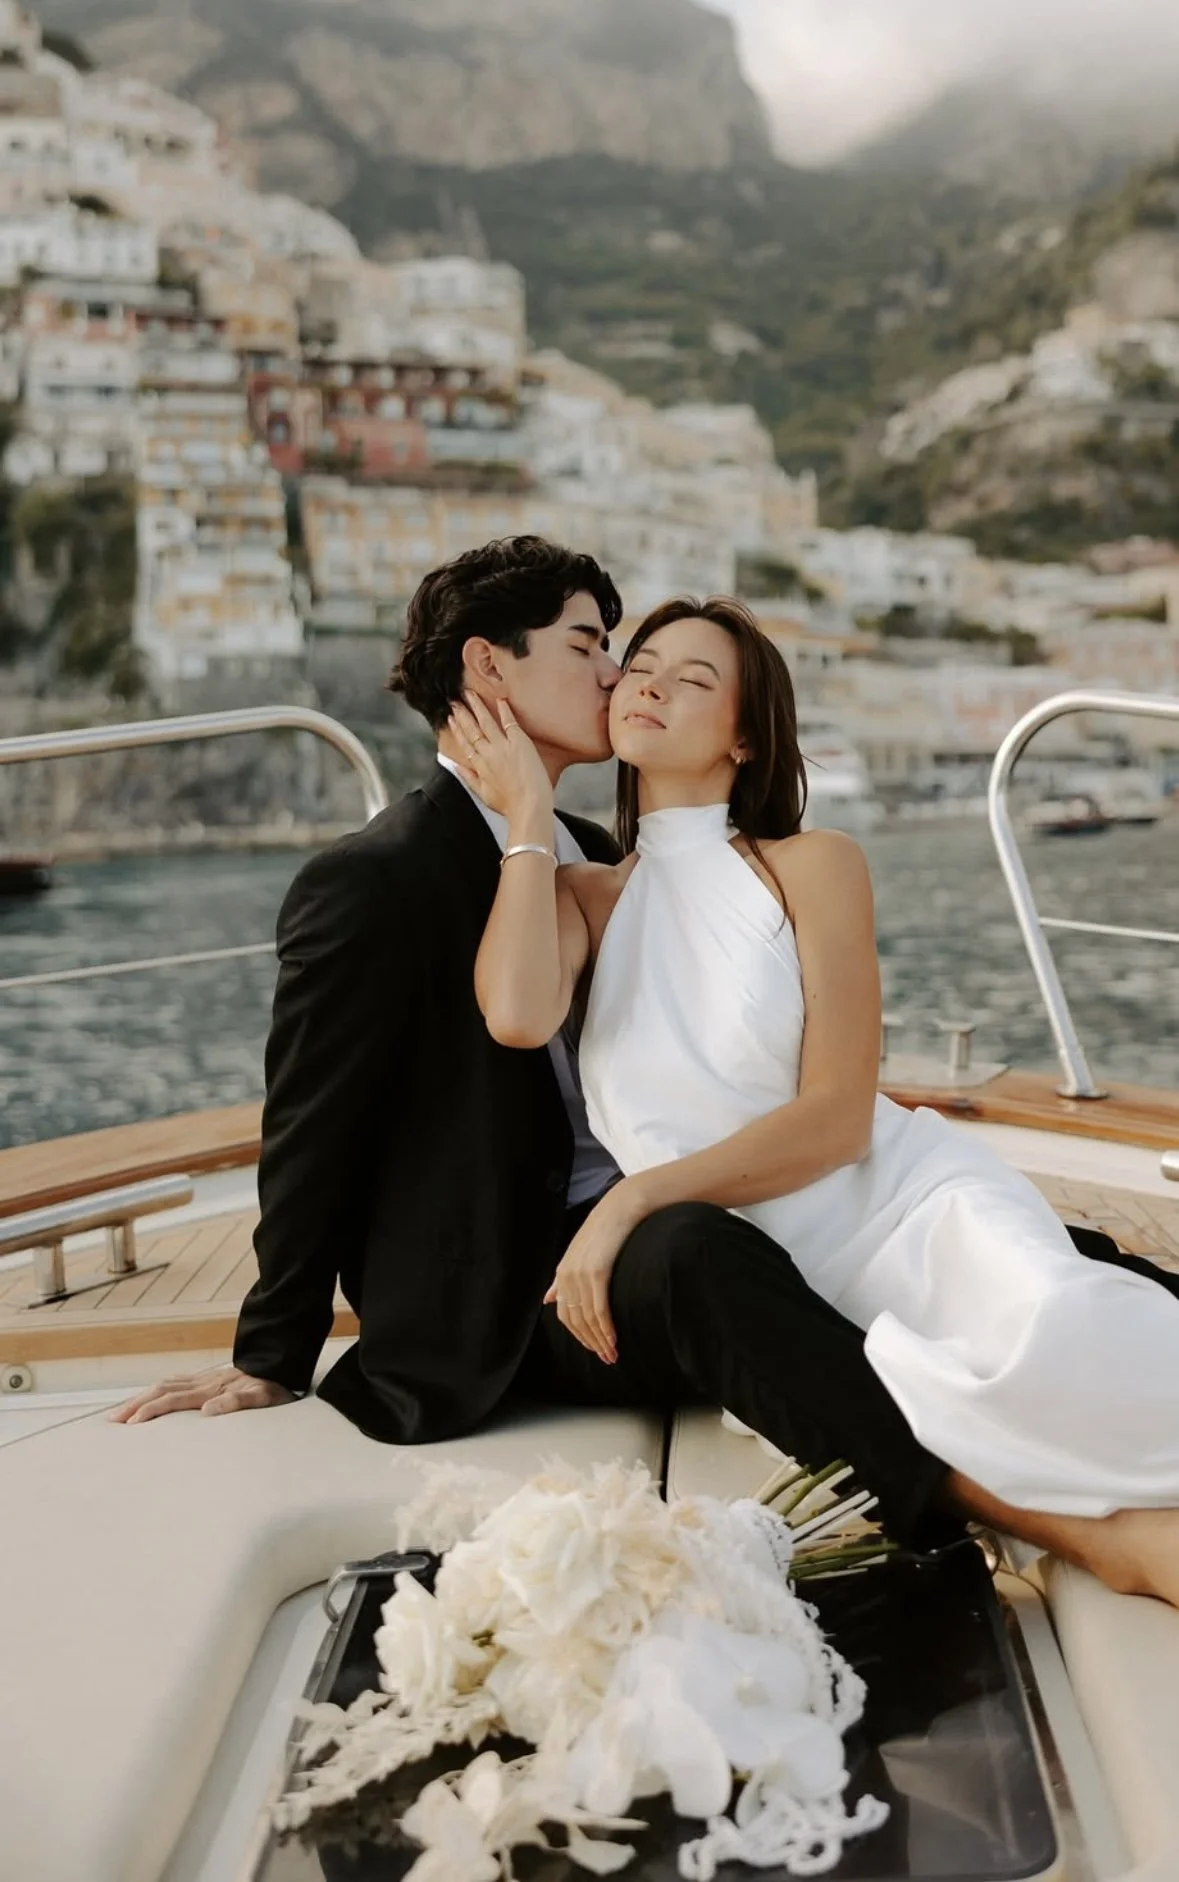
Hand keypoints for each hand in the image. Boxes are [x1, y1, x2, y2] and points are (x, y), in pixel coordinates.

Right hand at [108, 1364, 293, 1423]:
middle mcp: (204, 1382)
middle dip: (135, 1404)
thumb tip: (208, 1411)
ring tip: (122, 1412)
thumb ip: (237, 1403)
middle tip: (113, 1420)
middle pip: (161, 1390)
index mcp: (212, 1389)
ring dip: (141, 1397)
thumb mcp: (262, 1398)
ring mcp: (204, 1379)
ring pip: (164, 1385)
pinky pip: (176, 1381)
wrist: (281, 1365)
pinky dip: (158, 1388)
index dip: (151, 1410)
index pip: (173, 1400)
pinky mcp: (208, 1378)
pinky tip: (151, 1393)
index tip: (132, 1423)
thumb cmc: (273, 1387)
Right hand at [449, 693, 552, 823]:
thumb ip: (468, 777)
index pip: (464, 742)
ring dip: (476, 706)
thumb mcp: (483, 794)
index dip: (456, 729)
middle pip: (471, 729)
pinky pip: (509, 721)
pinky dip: (504, 709)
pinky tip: (499, 698)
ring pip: (485, 721)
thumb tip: (455, 766)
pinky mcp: (519, 743)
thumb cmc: (510, 805)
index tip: (450, 718)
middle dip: (461, 713)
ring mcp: (503, 746)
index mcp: (479, 766)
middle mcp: (488, 753)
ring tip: (469, 693)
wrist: (529, 807)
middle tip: (454, 699)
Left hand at [544, 1179, 647, 1363]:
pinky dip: (606, 1328)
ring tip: (613, 1354)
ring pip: (588, 1319)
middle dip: (591, 1343)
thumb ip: (561, 1279)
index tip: (594, 1349)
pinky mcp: (597, 1272)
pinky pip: (600, 1309)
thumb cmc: (604, 1231)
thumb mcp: (577, 1255)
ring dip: (601, 1340)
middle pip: (576, 1322)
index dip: (579, 1336)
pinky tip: (613, 1339)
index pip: (566, 1316)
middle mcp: (568, 1277)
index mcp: (562, 1275)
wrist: (620, 1209)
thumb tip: (548, 1299)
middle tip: (607, 1358)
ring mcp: (581, 1275)